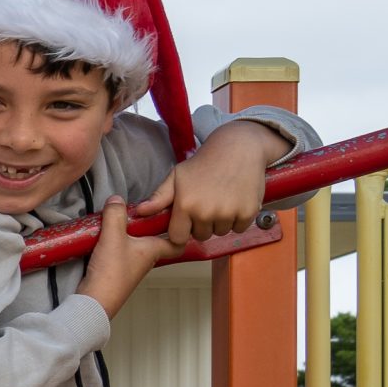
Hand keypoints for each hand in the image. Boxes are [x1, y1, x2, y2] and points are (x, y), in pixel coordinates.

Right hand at [75, 196, 184, 318]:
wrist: (95, 300)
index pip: (177, 242)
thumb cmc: (111, 272)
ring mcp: (130, 267)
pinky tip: (101, 238)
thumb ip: (115, 215)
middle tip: (138, 212)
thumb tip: (116, 199)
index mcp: (154, 250)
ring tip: (115, 222)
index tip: (172, 217)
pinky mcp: (115, 272)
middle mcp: (146, 259)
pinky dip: (114, 244)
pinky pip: (119, 253)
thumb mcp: (113, 237)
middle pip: (154, 240)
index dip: (179, 230)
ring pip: (135, 246)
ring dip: (127, 234)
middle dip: (147, 226)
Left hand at [136, 121, 284, 244]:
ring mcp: (228, 213)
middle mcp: (206, 212)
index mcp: (185, 205)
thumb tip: (139, 212)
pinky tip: (235, 201)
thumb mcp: (177, 176)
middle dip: (202, 225)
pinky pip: (239, 228)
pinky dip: (238, 219)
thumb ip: (159, 197)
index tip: (186, 223)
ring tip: (221, 201)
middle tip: (207, 204)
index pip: (177, 238)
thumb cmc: (203, 162)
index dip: (181, 231)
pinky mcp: (248, 212)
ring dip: (220, 222)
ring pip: (220, 232)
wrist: (239, 148)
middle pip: (201, 236)